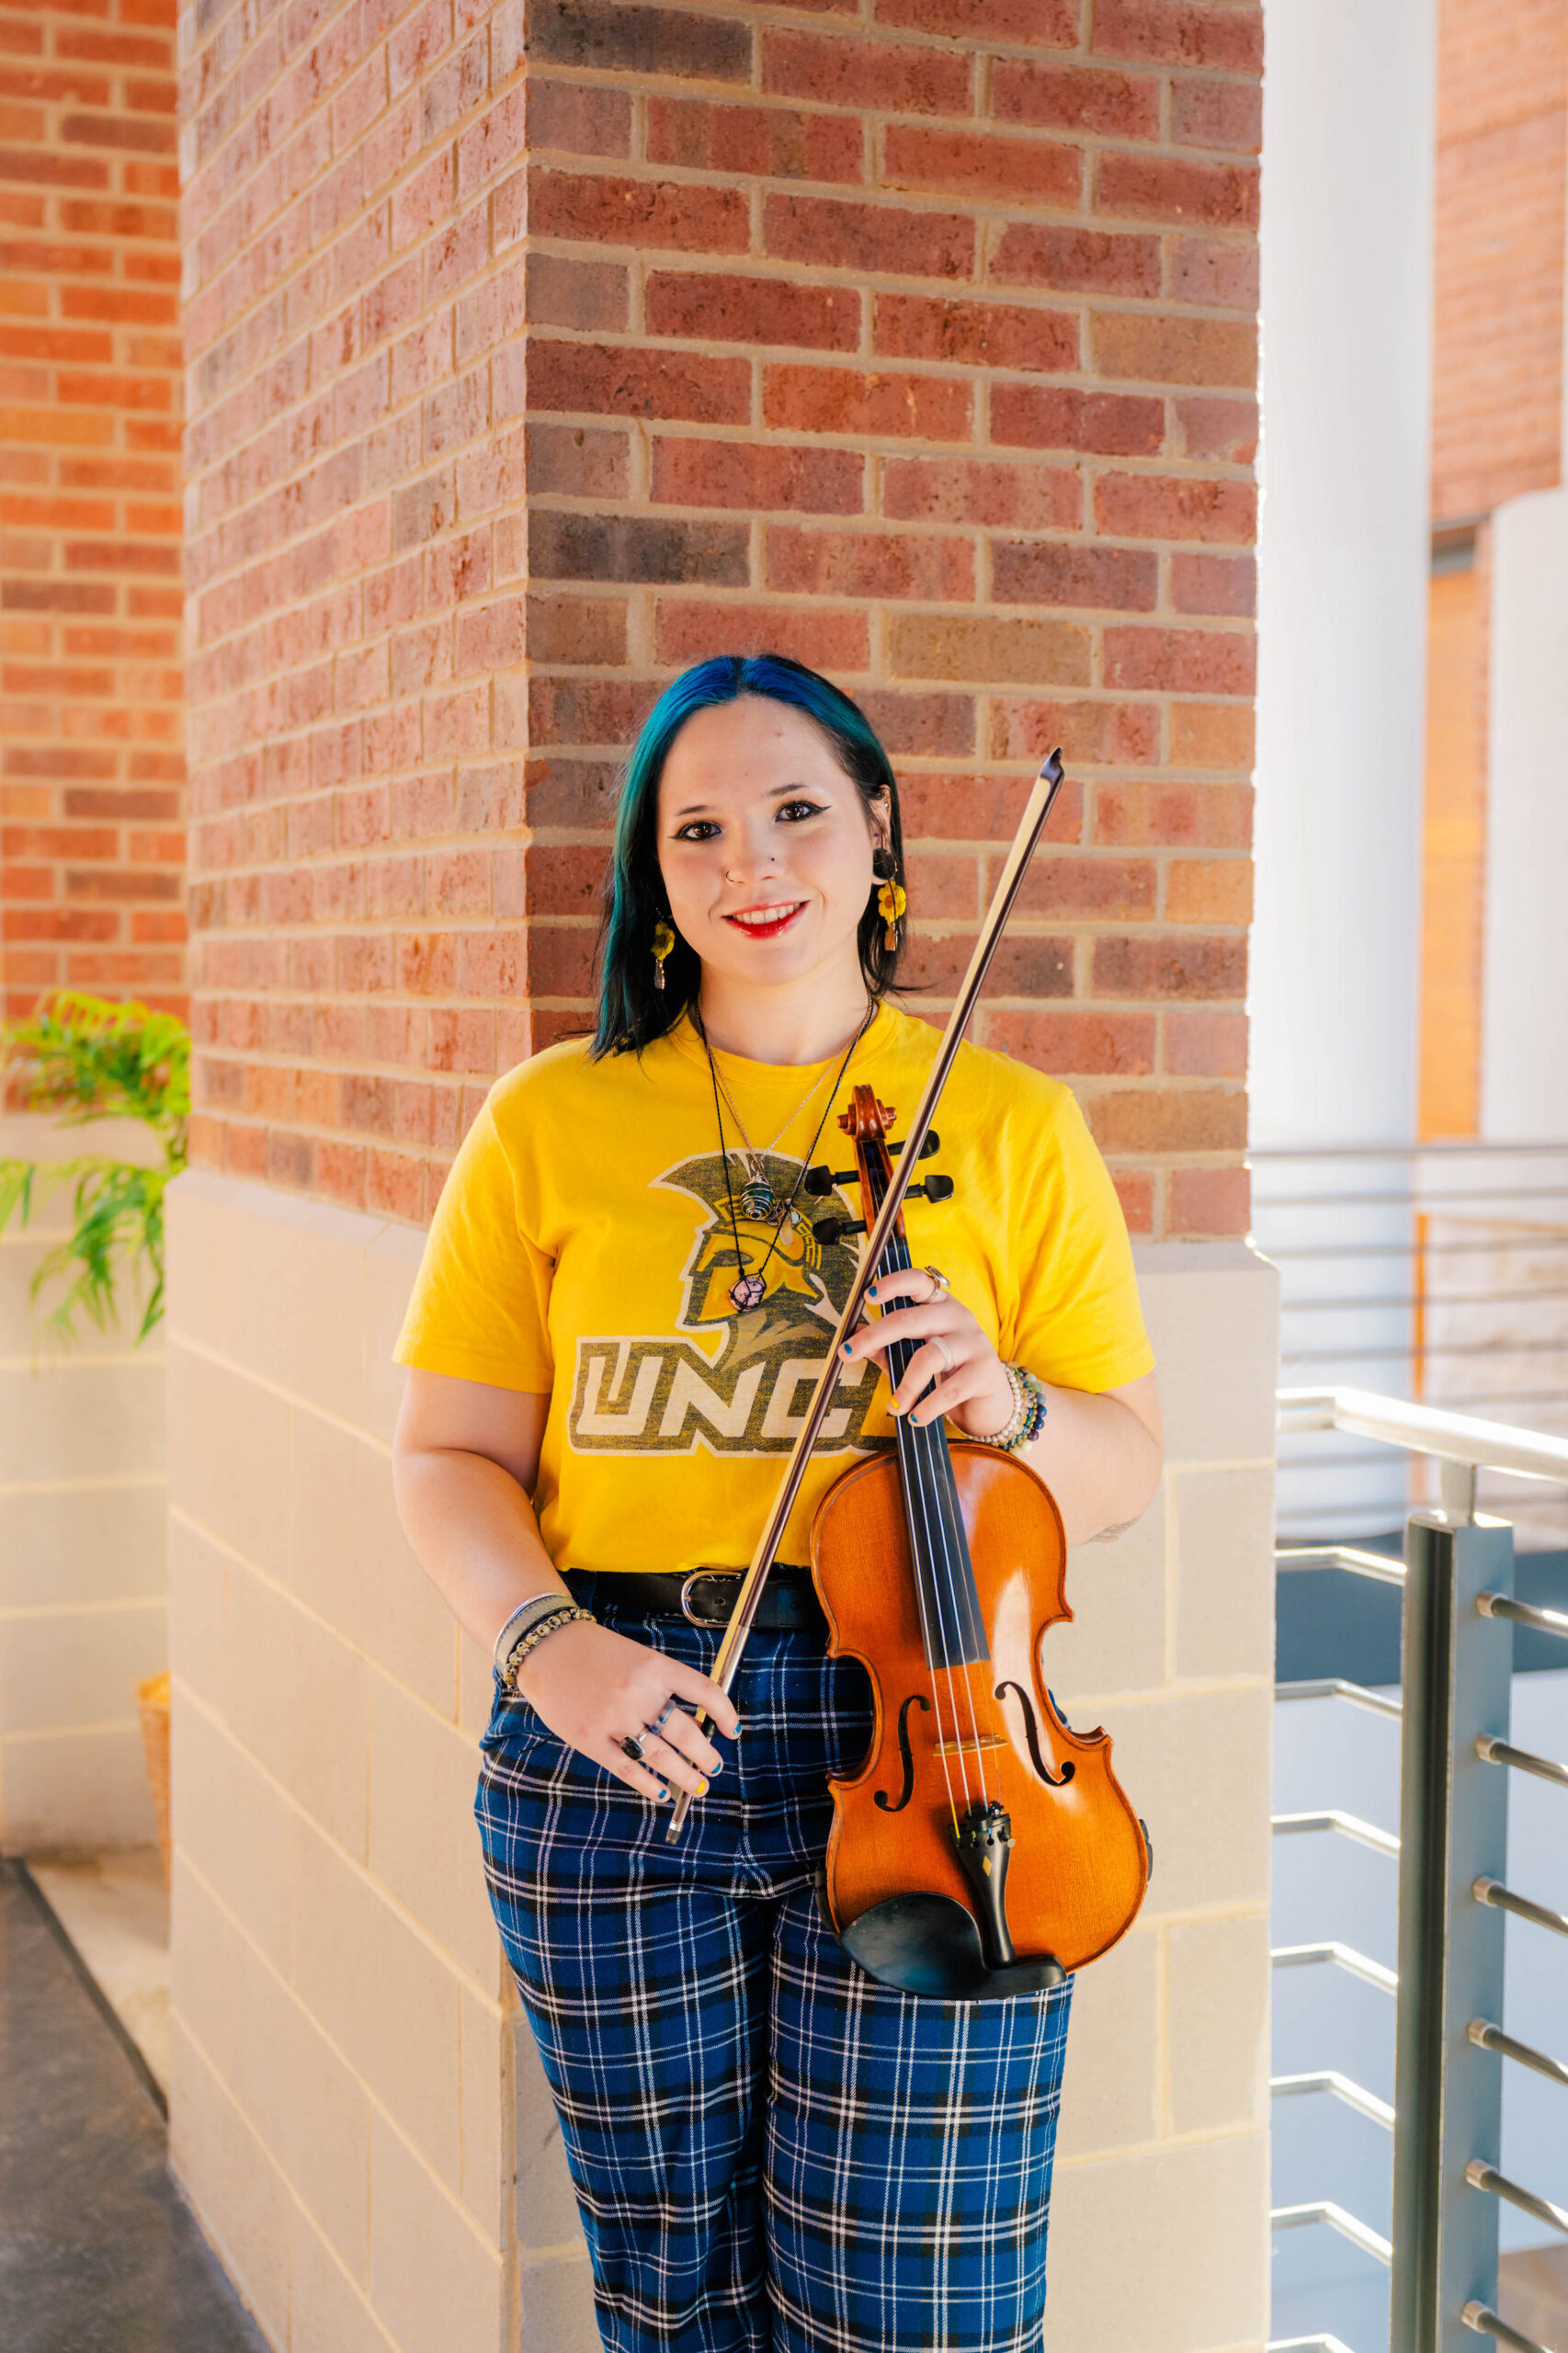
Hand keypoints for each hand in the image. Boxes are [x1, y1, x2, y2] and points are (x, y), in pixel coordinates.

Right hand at [513, 1617, 739, 1803]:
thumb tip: (694, 1723)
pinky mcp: (589, 1739)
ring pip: (660, 1756)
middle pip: (685, 1732)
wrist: (546, 1647)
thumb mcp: (637, 1657)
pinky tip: (661, 1792)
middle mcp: (637, 1693)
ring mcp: (613, 1719)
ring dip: (684, 1775)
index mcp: (654, 1666)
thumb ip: (662, 1686)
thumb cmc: (595, 1652)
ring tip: (698, 1786)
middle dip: (705, 1755)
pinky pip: (627, 1769)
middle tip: (715, 1767)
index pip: (704, 1691)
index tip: (732, 1731)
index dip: (724, 1713)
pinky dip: (648, 1784)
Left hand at [839, 1268, 1015, 1438]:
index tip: (867, 1296)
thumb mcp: (915, 1354)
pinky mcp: (984, 1371)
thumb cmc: (947, 1372)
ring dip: (905, 1385)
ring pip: (929, 1357)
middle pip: (911, 1319)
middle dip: (875, 1337)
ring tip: (894, 1407)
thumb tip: (853, 1337)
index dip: (892, 1285)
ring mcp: (973, 1342)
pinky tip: (915, 1418)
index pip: (918, 1281)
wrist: (989, 1401)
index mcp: (939, 1304)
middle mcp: (957, 1316)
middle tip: (848, 1354)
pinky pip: (951, 1389)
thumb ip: (887, 1347)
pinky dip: (928, 1406)